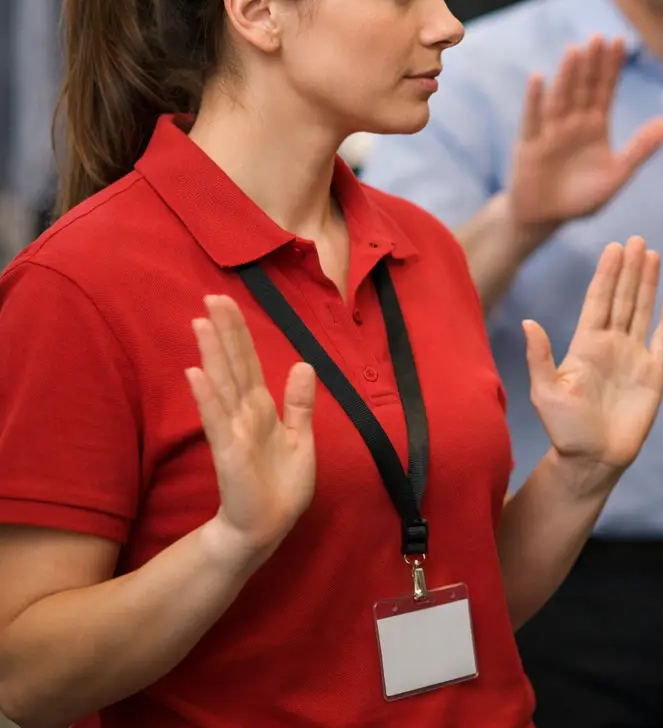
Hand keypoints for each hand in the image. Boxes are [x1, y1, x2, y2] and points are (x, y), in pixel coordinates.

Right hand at [184, 296, 316, 563]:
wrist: (267, 527)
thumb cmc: (281, 486)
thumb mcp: (301, 438)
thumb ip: (300, 403)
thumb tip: (303, 364)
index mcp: (262, 409)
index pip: (249, 363)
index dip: (239, 333)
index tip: (226, 301)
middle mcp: (244, 414)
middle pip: (233, 365)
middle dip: (224, 332)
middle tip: (210, 298)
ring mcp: (233, 431)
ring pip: (223, 384)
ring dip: (212, 354)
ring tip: (200, 322)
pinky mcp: (229, 452)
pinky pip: (217, 420)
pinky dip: (207, 397)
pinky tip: (195, 373)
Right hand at [508, 36, 662, 239]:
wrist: (546, 217)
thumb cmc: (582, 197)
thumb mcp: (617, 175)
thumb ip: (641, 149)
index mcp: (596, 126)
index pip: (606, 90)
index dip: (612, 66)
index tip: (620, 41)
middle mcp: (573, 122)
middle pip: (583, 88)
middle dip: (591, 64)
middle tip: (599, 37)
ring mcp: (550, 130)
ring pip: (560, 98)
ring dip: (566, 75)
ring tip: (574, 50)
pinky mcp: (530, 144)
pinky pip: (533, 119)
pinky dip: (535, 100)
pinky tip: (539, 78)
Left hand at [524, 237, 662, 493]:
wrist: (593, 460)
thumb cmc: (565, 430)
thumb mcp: (546, 392)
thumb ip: (540, 357)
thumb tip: (530, 322)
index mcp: (586, 344)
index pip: (599, 300)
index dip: (606, 274)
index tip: (613, 247)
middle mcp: (611, 345)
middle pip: (623, 298)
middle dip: (629, 269)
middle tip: (636, 239)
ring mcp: (633, 357)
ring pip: (642, 311)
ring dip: (647, 283)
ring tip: (652, 255)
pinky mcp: (653, 374)